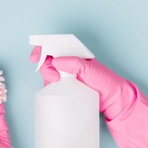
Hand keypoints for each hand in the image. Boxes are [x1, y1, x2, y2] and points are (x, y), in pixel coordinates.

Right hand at [30, 46, 147, 147]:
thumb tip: (56, 61)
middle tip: (54, 77)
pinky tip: (55, 90)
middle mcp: (67, 64)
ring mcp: (65, 76)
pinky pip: (50, 86)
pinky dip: (49, 87)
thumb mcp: (90, 69)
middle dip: (45, 67)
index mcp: (74, 54)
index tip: (35, 57)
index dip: (42, 49)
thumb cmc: (105, 82)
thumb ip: (74, 63)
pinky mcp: (63, 88)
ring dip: (48, 78)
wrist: (112, 100)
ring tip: (58, 83)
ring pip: (47, 73)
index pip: (54, 47)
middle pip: (47, 60)